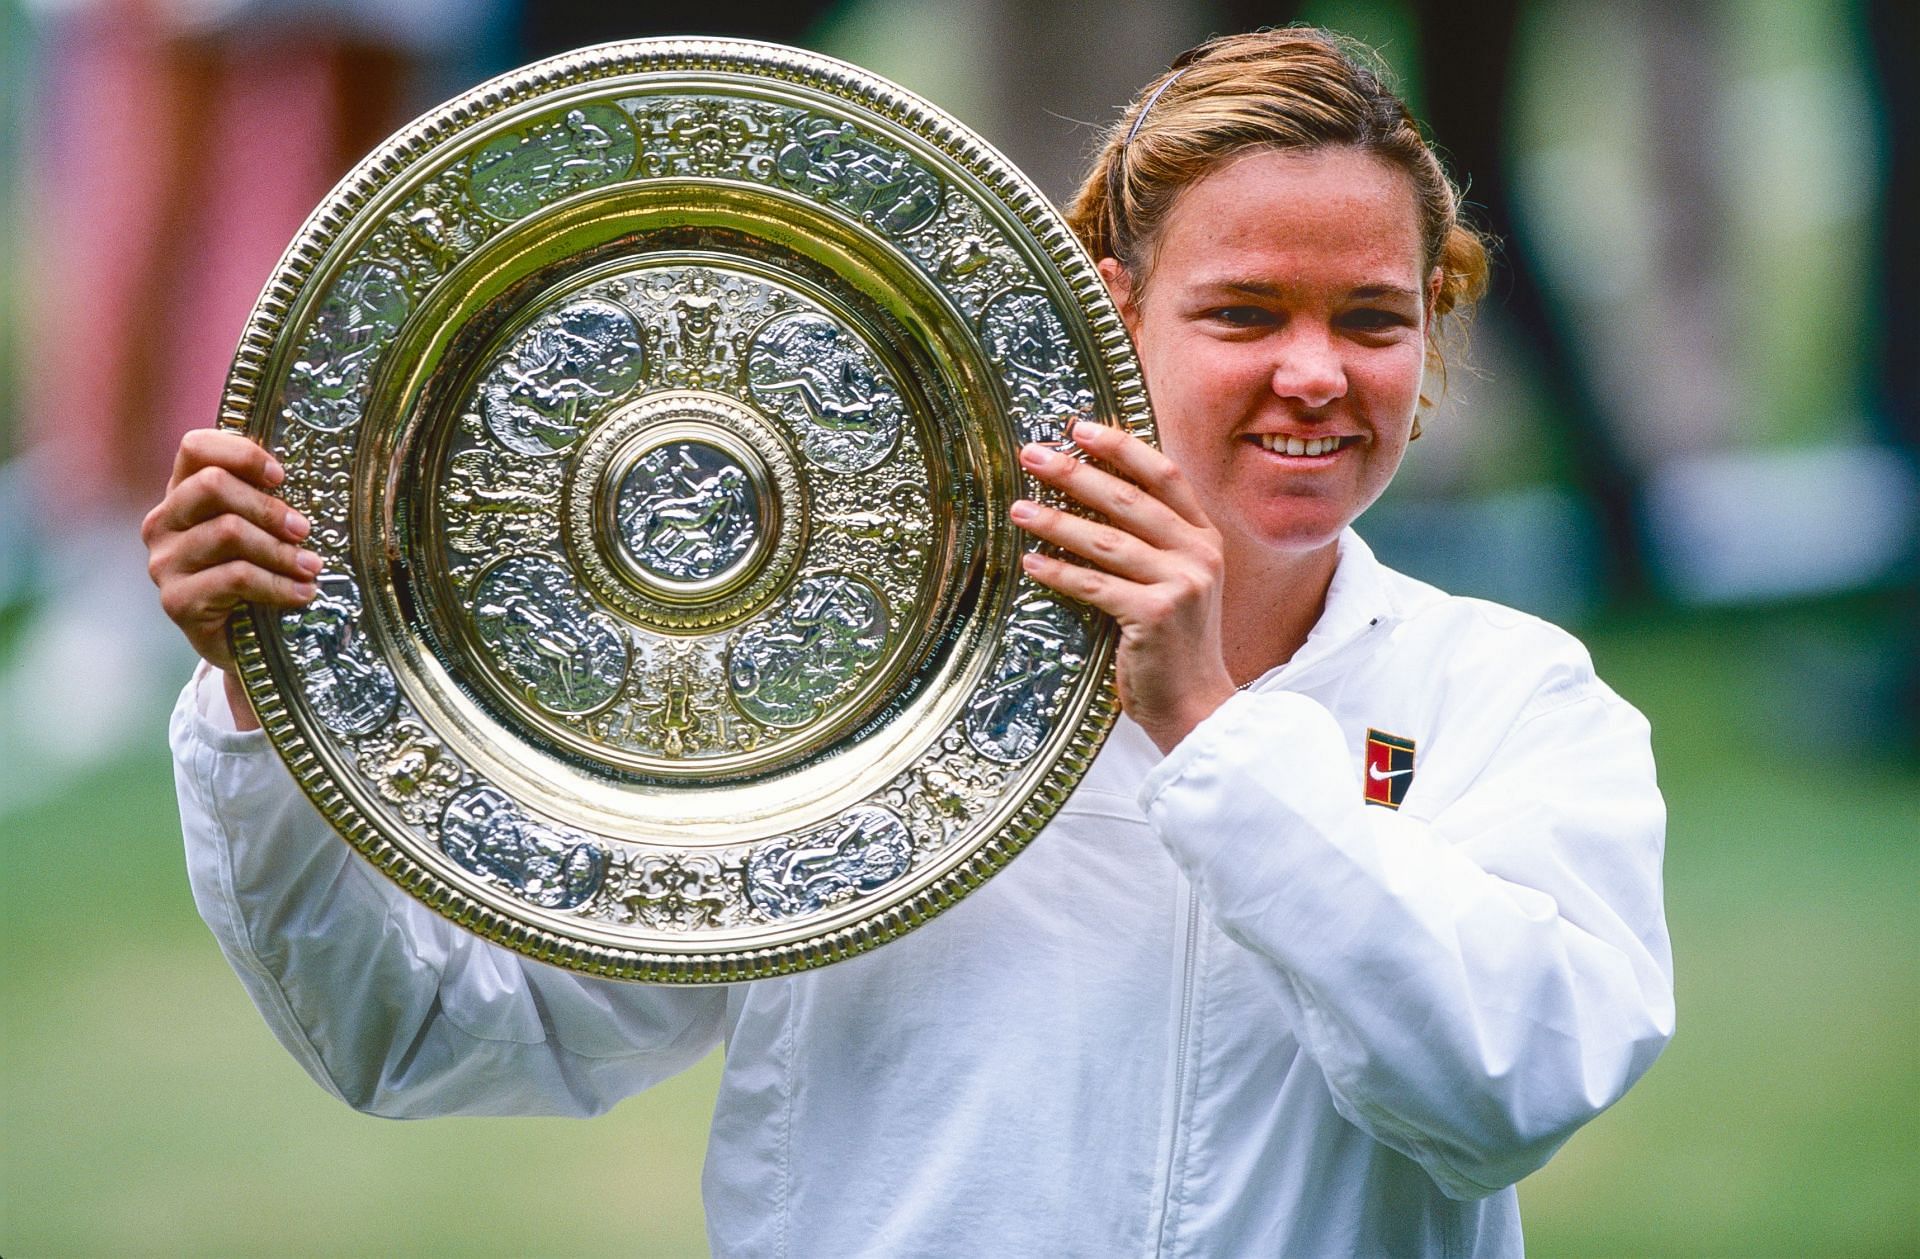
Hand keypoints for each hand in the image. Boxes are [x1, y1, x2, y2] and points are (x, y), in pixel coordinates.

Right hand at [142, 429, 319, 726]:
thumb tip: (305, 476)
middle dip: (269, 506)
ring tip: (311, 566)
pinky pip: (234, 577)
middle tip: (304, 530)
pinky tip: (302, 593)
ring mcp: (165, 563)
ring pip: (228, 531)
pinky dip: (278, 585)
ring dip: (280, 550)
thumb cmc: (259, 576)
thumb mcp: (263, 531)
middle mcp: (164, 523)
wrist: (246, 645)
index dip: (241, 453)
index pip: (196, 448)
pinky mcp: (177, 600)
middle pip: (212, 485)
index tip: (281, 476)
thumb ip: (267, 500)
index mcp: (182, 493)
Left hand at [1010, 420, 1237, 752]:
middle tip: (1032, 456)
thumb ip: (1152, 543)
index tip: (1080, 427)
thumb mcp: (1178, 583)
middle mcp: (1199, 555)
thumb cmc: (1175, 645)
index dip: (1121, 447)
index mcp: (1206, 538)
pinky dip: (1059, 572)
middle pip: (1129, 500)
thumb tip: (1092, 496)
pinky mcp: (1155, 615)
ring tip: (1018, 509)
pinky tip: (1030, 562)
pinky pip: (1094, 585)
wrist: (1197, 707)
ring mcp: (1181, 585)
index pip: (1164, 475)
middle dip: (1076, 473)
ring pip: (1106, 541)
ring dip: (1056, 522)